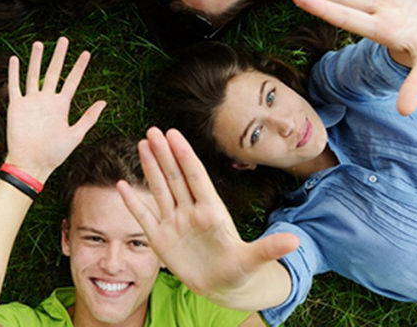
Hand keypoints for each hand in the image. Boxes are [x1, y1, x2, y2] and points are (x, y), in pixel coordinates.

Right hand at [5, 38, 105, 181]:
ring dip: (36, 59)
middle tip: (64, 39)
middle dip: (59, 56)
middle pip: (54, 72)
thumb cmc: (54, 154)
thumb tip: (104, 102)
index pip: (72, 81)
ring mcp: (31, 102)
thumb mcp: (75, 135)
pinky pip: (15, 86)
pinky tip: (15, 59)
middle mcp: (46, 100)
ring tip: (39, 43)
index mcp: (61, 106)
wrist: (31, 164)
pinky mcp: (16, 106)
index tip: (86, 53)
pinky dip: (14, 73)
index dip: (79, 67)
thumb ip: (88, 118)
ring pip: (33, 75)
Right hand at [118, 128, 297, 308]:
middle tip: (152, 130)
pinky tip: (121, 185)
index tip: (173, 134)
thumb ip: (270, 248)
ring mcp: (175, 224)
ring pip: (159, 190)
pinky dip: (132, 202)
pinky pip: (144, 217)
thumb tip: (296, 240)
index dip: (184, 156)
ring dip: (150, 168)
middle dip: (163, 154)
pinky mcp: (161, 240)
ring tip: (140, 144)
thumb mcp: (254, 260)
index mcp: (212, 211)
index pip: (195, 177)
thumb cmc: (239, 269)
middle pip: (175, 177)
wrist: (223, 286)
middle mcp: (191, 212)